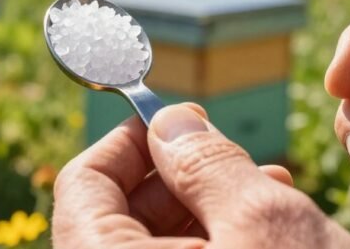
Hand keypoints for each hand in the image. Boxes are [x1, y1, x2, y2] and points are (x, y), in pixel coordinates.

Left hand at [52, 103, 349, 248]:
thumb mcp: (266, 224)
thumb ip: (207, 163)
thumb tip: (169, 122)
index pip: (82, 183)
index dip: (129, 136)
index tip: (178, 113)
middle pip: (115, 216)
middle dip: (176, 174)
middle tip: (229, 151)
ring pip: (151, 247)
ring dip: (204, 209)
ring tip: (267, 186)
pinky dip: (216, 246)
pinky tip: (268, 231)